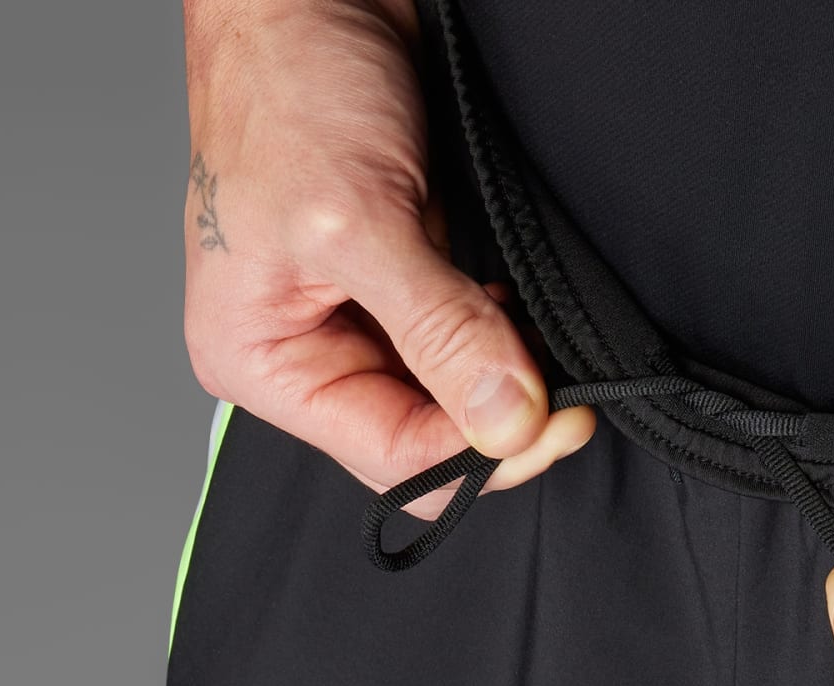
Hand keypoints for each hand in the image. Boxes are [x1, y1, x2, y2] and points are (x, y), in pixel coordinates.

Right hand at [180, 0, 592, 514]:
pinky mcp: (404, 283)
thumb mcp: (358, 219)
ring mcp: (356, 320)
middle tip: (572, 396)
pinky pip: (466, 344)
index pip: (387, 455)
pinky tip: (530, 321)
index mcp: (261, 359)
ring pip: (453, 397)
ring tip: (552, 350)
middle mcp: (305, 352)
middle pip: (424, 438)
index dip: (476, 454)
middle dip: (498, 421)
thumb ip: (437, 331)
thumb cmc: (288, 81)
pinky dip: (508, 342)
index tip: (556, 421)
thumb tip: (504, 421)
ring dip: (510, 383)